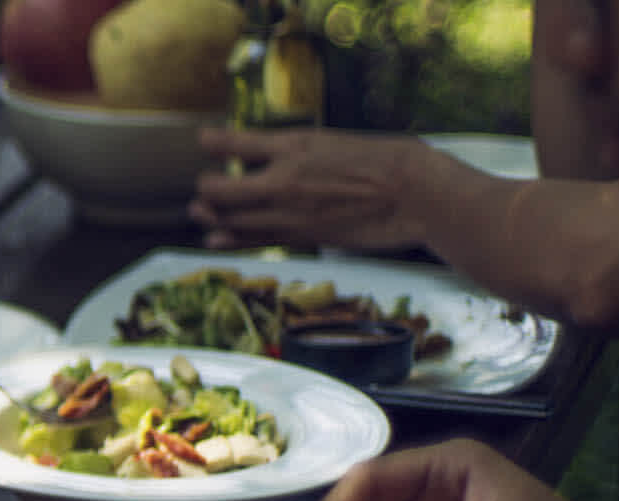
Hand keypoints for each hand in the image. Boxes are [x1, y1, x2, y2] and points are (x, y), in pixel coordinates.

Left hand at [189, 128, 436, 251]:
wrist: (418, 194)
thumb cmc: (389, 160)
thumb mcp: (338, 141)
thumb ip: (302, 150)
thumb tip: (272, 153)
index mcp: (296, 143)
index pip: (236, 142)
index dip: (213, 142)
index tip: (203, 141)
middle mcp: (284, 177)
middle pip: (220, 189)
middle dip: (207, 189)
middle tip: (204, 188)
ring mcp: (290, 211)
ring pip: (230, 220)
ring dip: (209, 217)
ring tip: (200, 213)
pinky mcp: (302, 236)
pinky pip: (254, 241)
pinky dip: (228, 241)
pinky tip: (213, 240)